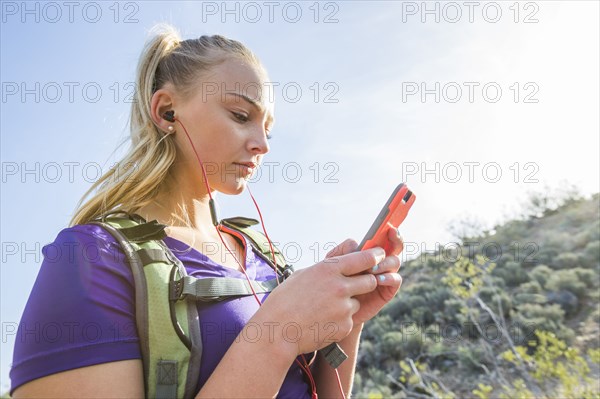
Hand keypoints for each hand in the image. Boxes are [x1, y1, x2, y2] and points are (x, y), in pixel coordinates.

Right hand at [258, 247, 384, 354]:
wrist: (277, 332)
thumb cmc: (285, 300)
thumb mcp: (303, 274)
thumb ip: (327, 264)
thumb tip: (345, 252)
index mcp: (329, 269)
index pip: (364, 258)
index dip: (375, 256)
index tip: (379, 256)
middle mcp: (340, 286)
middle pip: (370, 280)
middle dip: (367, 282)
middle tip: (356, 285)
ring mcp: (344, 307)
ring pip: (357, 302)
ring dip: (347, 305)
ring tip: (324, 309)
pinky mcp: (345, 325)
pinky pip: (349, 320)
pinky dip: (339, 321)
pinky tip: (321, 322)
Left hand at [325, 226, 403, 324]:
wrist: (332, 309)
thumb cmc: (332, 282)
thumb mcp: (333, 264)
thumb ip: (343, 251)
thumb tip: (357, 244)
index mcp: (368, 252)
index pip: (383, 237)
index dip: (389, 231)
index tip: (389, 227)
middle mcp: (379, 261)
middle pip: (394, 247)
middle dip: (394, 241)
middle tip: (386, 242)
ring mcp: (384, 275)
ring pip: (394, 262)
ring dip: (385, 262)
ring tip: (372, 268)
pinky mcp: (386, 291)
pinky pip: (395, 280)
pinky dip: (388, 277)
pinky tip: (377, 279)